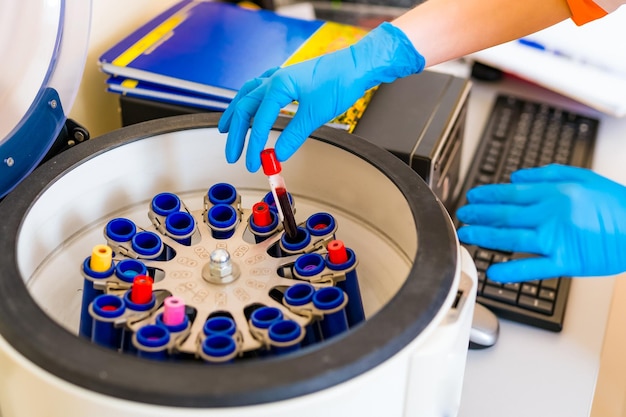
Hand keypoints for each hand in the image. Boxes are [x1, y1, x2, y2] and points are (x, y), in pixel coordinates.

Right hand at [217, 22, 424, 171]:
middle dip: (235, 133)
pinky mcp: (288, 78)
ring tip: (226, 128)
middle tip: (232, 154)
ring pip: (248, 94)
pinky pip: (260, 87)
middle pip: (244, 107)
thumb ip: (293, 135)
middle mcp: (274, 78)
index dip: (253, 145)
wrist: (357, 65)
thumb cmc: (340, 82)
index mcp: (278, 85)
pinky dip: (250, 99)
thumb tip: (278, 154)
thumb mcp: (315, 115)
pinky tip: (249, 103)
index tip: (252, 163)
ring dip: (236, 112)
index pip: (258, 121)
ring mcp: (280, 76)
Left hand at [456, 164, 625, 281]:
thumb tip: (516, 176)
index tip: (472, 197)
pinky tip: (494, 271)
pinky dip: (512, 270)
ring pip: (512, 238)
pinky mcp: (567, 261)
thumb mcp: (583, 177)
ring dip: (485, 236)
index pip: (511, 194)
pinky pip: (534, 267)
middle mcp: (551, 214)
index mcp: (554, 193)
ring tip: (467, 235)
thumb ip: (547, 175)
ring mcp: (557, 239)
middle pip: (505, 215)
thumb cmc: (617, 204)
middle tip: (463, 215)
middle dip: (479, 215)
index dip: (487, 196)